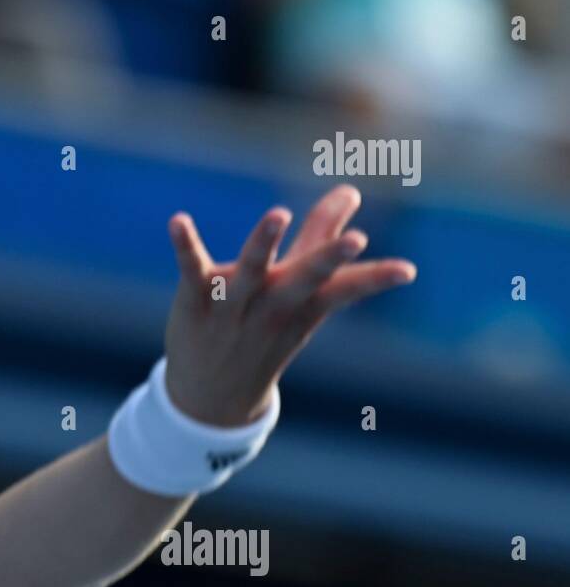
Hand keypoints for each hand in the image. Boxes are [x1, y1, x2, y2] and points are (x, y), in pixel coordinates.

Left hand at [162, 185, 416, 426]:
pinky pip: (191, 269)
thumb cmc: (266, 330)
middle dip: (329, 260)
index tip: (407, 271)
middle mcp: (273, 304)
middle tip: (356, 240)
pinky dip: (186, 245)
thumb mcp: (298, 291)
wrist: (213, 396)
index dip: (375, 279)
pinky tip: (178, 221)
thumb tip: (349, 190)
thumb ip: (319, 237)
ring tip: (280, 215)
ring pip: (250, 272)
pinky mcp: (195, 299)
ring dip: (264, 244)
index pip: (344, 290)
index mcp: (304, 305)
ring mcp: (234, 305)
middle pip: (304, 280)